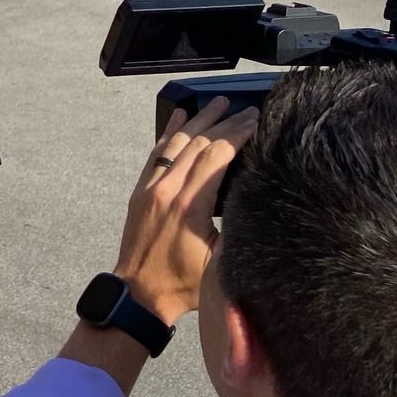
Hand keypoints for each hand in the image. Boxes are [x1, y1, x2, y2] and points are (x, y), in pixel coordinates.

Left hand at [115, 96, 257, 322]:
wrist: (138, 294)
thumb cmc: (182, 284)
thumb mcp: (220, 262)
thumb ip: (237, 230)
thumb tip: (258, 200)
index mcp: (190, 206)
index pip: (217, 156)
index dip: (238, 135)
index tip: (256, 121)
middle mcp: (168, 190)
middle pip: (200, 143)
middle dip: (226, 123)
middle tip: (246, 109)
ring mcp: (151, 188)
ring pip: (177, 142)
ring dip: (200, 119)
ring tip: (219, 102)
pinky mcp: (140, 191)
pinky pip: (156, 153)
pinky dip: (169, 131)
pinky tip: (180, 115)